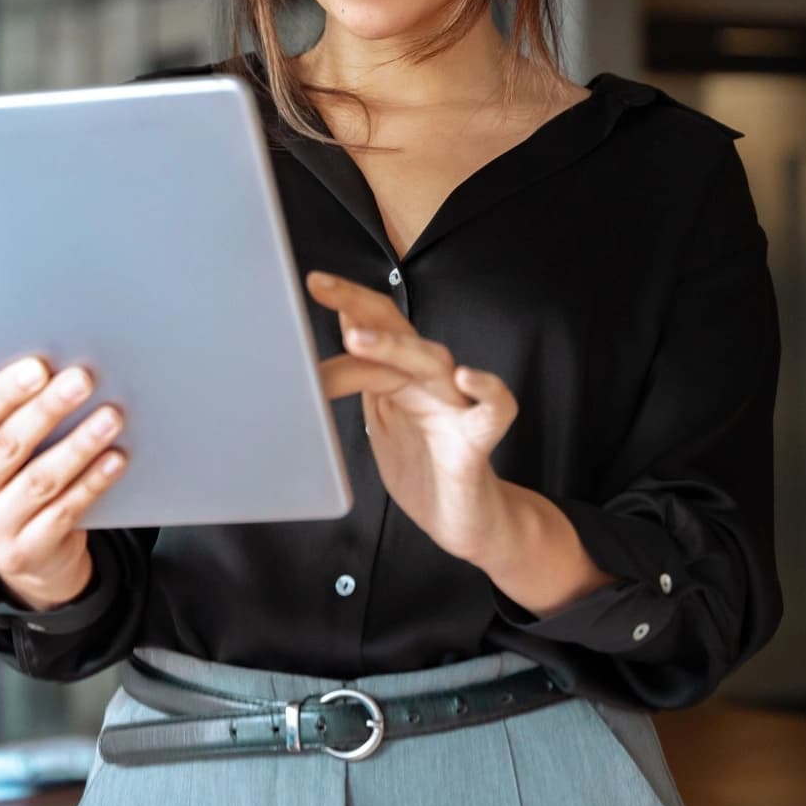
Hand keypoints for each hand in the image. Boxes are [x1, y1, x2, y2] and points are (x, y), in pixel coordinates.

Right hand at [0, 348, 127, 611]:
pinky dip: (93, 483)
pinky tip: (116, 458)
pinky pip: (65, 512)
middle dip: (47, 409)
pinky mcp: (23, 555)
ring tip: (111, 415)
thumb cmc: (4, 479)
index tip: (39, 365)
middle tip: (83, 379)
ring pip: (40, 480)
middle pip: (6, 447)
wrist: (25, 555)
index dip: (3, 392)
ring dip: (79, 444)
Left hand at [306, 270, 518, 564]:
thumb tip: (316, 351)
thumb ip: (358, 380)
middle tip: (321, 286)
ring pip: (432, 361)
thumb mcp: (377, 418)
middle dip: (359, 303)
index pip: (373, 327)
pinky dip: (487, 390)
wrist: (461, 520)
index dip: (344, 305)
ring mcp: (455, 407)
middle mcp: (430, 381)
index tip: (311, 284)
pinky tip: (466, 379)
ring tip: (357, 339)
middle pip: (398, 330)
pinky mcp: (476, 442)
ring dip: (395, 347)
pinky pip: (494, 410)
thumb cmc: (421, 466)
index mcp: (402, 374)